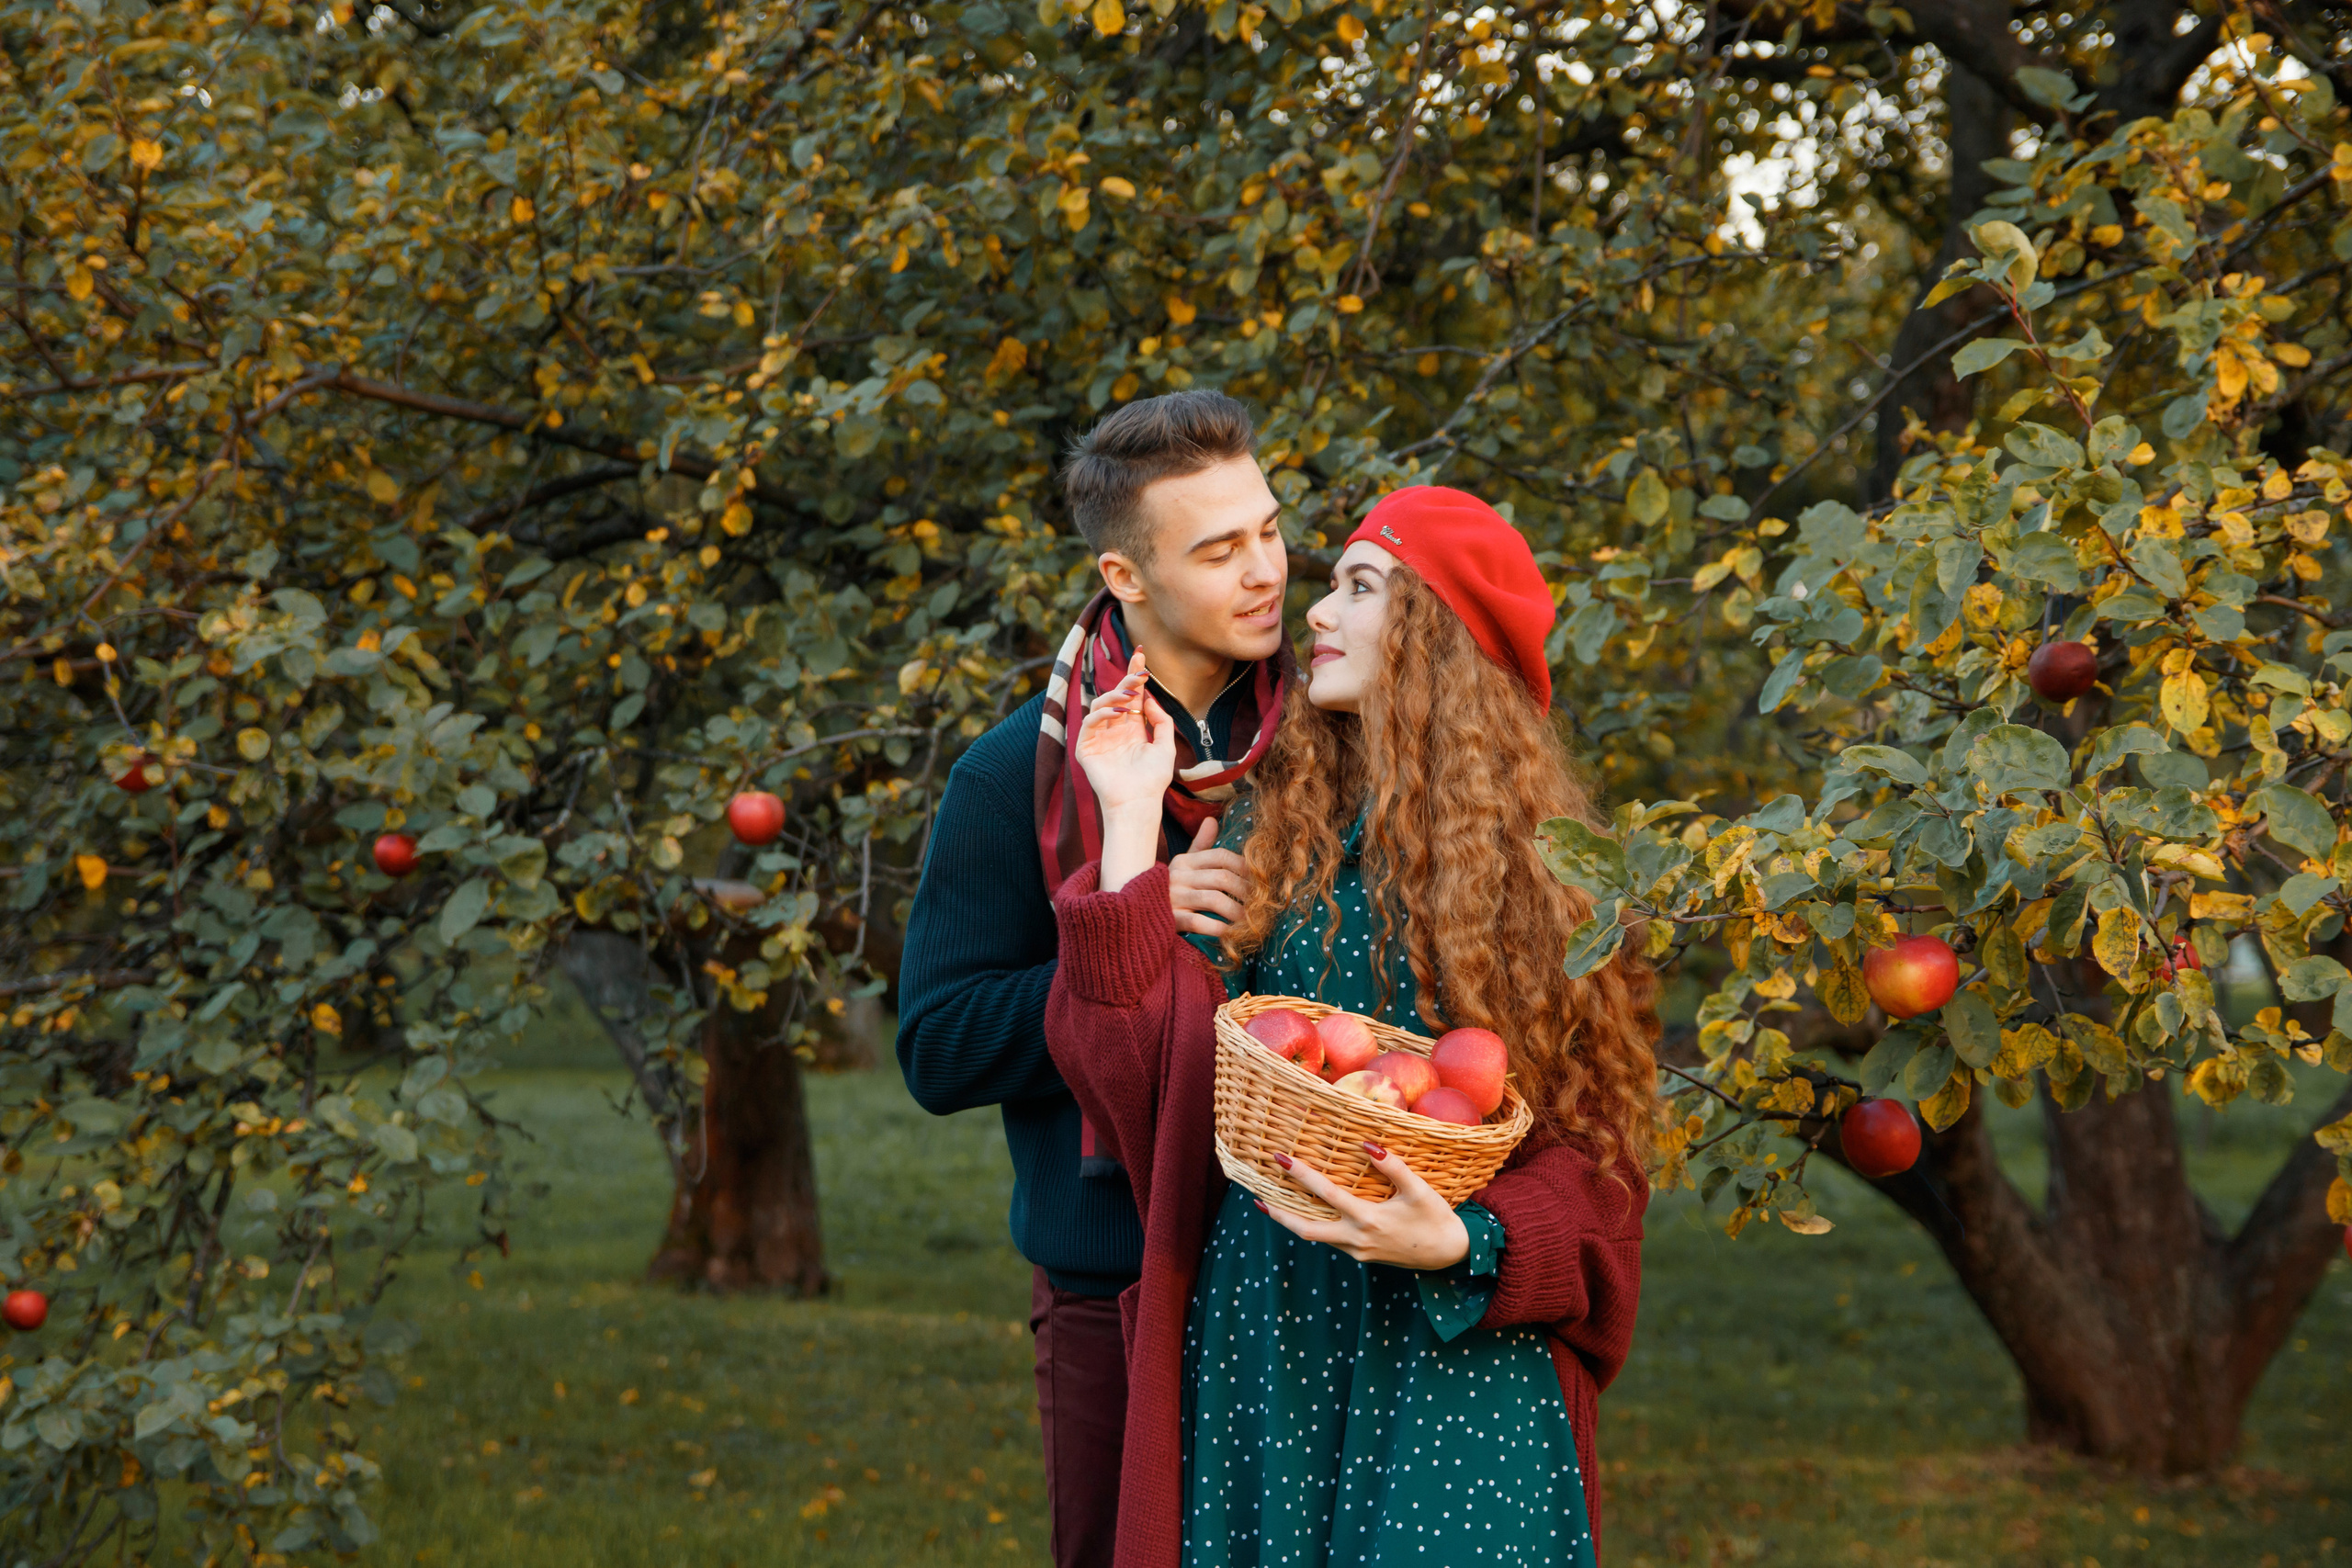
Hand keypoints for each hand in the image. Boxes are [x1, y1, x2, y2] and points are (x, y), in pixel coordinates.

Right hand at [1073, 650, 1175, 814]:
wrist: (1138, 802)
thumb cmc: (1153, 779)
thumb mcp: (1165, 745)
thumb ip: (1160, 721)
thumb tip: (1148, 699)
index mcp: (1131, 728)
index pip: (1131, 696)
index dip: (1134, 676)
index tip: (1141, 654)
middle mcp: (1114, 730)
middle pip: (1116, 695)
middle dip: (1127, 680)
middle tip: (1139, 670)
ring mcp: (1098, 737)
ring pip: (1101, 704)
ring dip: (1116, 695)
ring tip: (1131, 694)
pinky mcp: (1086, 747)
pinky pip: (1090, 722)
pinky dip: (1103, 713)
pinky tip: (1118, 713)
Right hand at [1168, 817, 1251, 936]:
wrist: (1140, 916)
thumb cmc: (1168, 890)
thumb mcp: (1183, 866)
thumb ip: (1199, 846)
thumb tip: (1211, 820)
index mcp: (1184, 861)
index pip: (1221, 857)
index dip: (1244, 867)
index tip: (1260, 880)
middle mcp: (1177, 876)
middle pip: (1222, 878)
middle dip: (1246, 892)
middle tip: (1260, 904)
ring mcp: (1172, 897)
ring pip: (1214, 899)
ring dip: (1237, 912)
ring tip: (1250, 921)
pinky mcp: (1169, 919)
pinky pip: (1198, 922)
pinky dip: (1218, 928)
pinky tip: (1230, 933)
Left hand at [1257, 1142, 1470, 1270]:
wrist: (1450, 1255)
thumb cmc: (1436, 1218)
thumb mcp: (1419, 1190)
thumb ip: (1393, 1167)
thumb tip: (1367, 1144)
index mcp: (1368, 1220)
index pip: (1326, 1194)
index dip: (1301, 1175)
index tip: (1280, 1158)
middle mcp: (1357, 1239)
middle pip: (1305, 1230)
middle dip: (1279, 1214)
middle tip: (1256, 1198)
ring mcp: (1357, 1251)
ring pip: (1315, 1237)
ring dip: (1293, 1221)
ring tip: (1272, 1203)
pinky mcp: (1361, 1256)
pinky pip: (1330, 1240)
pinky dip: (1313, 1226)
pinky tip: (1307, 1212)